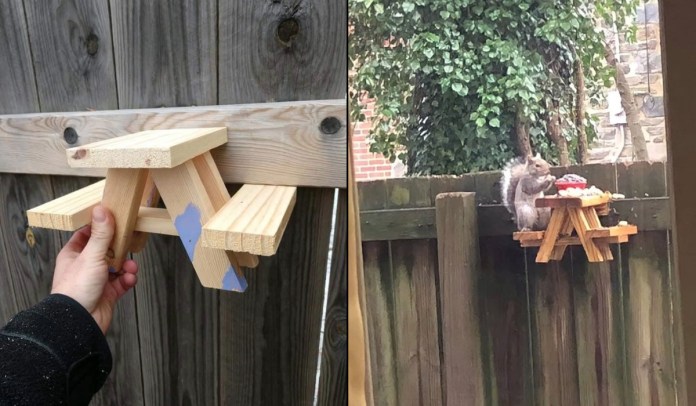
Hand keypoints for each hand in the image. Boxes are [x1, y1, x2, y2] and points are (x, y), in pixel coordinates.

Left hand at [51, 205, 138, 333]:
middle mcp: (85, 266)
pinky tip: (129, 279)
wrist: (79, 322)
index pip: (87, 234)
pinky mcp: (108, 293)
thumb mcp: (91, 255)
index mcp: (74, 254)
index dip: (101, 227)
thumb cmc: (77, 289)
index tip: (114, 219)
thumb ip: (100, 233)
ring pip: (117, 266)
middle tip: (128, 243)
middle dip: (120, 248)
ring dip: (127, 265)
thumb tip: (102, 210)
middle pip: (106, 249)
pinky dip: (128, 280)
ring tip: (130, 268)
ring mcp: (97, 280)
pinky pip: (122, 282)